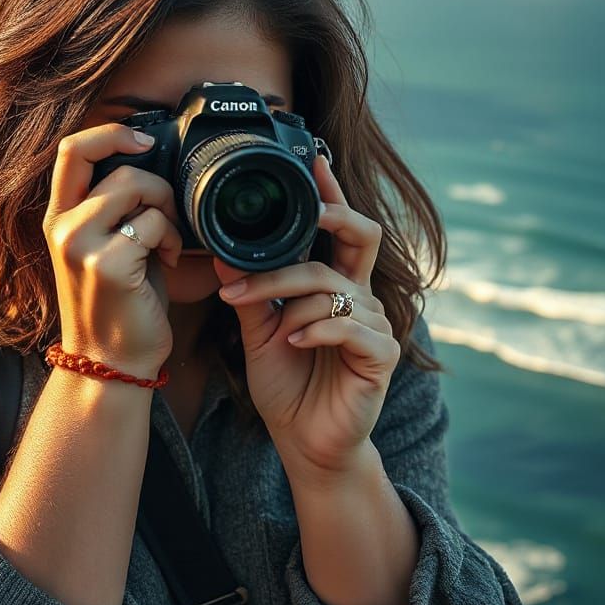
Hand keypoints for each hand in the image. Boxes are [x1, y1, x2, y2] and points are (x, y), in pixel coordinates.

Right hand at [42, 123, 183, 381]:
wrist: (111, 364)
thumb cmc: (118, 305)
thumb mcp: (105, 246)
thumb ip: (115, 206)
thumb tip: (150, 167)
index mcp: (60, 218)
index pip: (71, 149)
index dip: (111, 133)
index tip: (144, 141)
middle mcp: (62, 227)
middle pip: (111, 162)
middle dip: (155, 181)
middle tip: (167, 212)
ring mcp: (80, 245)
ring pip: (136, 185)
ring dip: (166, 209)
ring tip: (167, 241)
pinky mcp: (107, 264)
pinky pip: (153, 222)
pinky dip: (172, 238)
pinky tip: (168, 261)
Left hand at [214, 155, 399, 485]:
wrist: (304, 442)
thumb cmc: (288, 385)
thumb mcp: (260, 333)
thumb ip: (250, 294)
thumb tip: (223, 254)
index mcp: (336, 288)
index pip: (340, 232)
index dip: (332, 195)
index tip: (314, 161)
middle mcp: (361, 299)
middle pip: (360, 238)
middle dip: (333, 217)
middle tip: (307, 212)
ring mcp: (375, 326)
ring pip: (335, 286)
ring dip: (293, 297)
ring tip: (271, 324)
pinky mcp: (381, 356)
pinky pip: (349, 326)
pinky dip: (314, 328)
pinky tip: (293, 341)